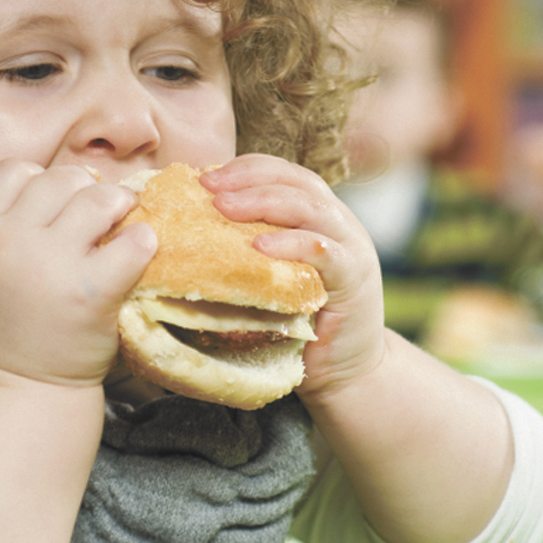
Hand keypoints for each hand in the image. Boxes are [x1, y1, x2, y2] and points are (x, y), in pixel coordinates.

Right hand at [0, 159, 156, 387]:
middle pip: (60, 179)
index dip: (40, 179)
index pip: (13, 171)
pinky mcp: (93, 291)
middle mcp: (10, 242)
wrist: (18, 391)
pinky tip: (140, 250)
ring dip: (118, 203)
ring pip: (98, 199)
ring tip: (124, 219)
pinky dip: (143, 241)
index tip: (56, 202)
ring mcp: (52, 264)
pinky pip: (132, 243)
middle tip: (99, 211)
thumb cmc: (2, 331)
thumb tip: (56, 187)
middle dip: (85, 189)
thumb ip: (2, 227)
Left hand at [200, 154, 385, 395]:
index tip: (205, 176)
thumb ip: (248, 253)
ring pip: (311, 208)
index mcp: (319, 217)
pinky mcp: (356, 280)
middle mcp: (339, 225)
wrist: (346, 373)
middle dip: (249, 179)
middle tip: (208, 187)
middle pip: (296, 182)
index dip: (246, 169)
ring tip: (225, 207)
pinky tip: (260, 246)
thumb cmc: (299, 327)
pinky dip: (292, 244)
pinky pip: (325, 252)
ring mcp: (352, 249)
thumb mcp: (272, 280)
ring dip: (264, 202)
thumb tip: (187, 235)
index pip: (284, 174)